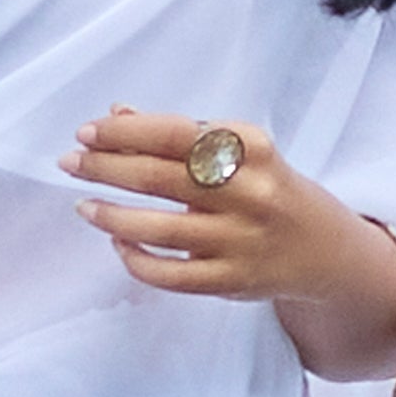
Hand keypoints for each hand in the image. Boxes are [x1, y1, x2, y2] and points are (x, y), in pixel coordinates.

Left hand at [65, 111, 395, 380]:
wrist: (326, 251)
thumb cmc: (268, 189)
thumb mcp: (237, 152)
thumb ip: (178, 134)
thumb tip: (117, 114)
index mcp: (251, 147)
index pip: (172, 133)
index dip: (122, 133)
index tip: (86, 132)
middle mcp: (248, 192)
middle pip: (158, 177)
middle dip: (104, 168)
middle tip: (70, 163)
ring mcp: (240, 240)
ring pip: (157, 228)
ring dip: (110, 214)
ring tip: (83, 205)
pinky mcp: (232, 281)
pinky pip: (169, 274)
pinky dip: (136, 258)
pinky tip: (117, 242)